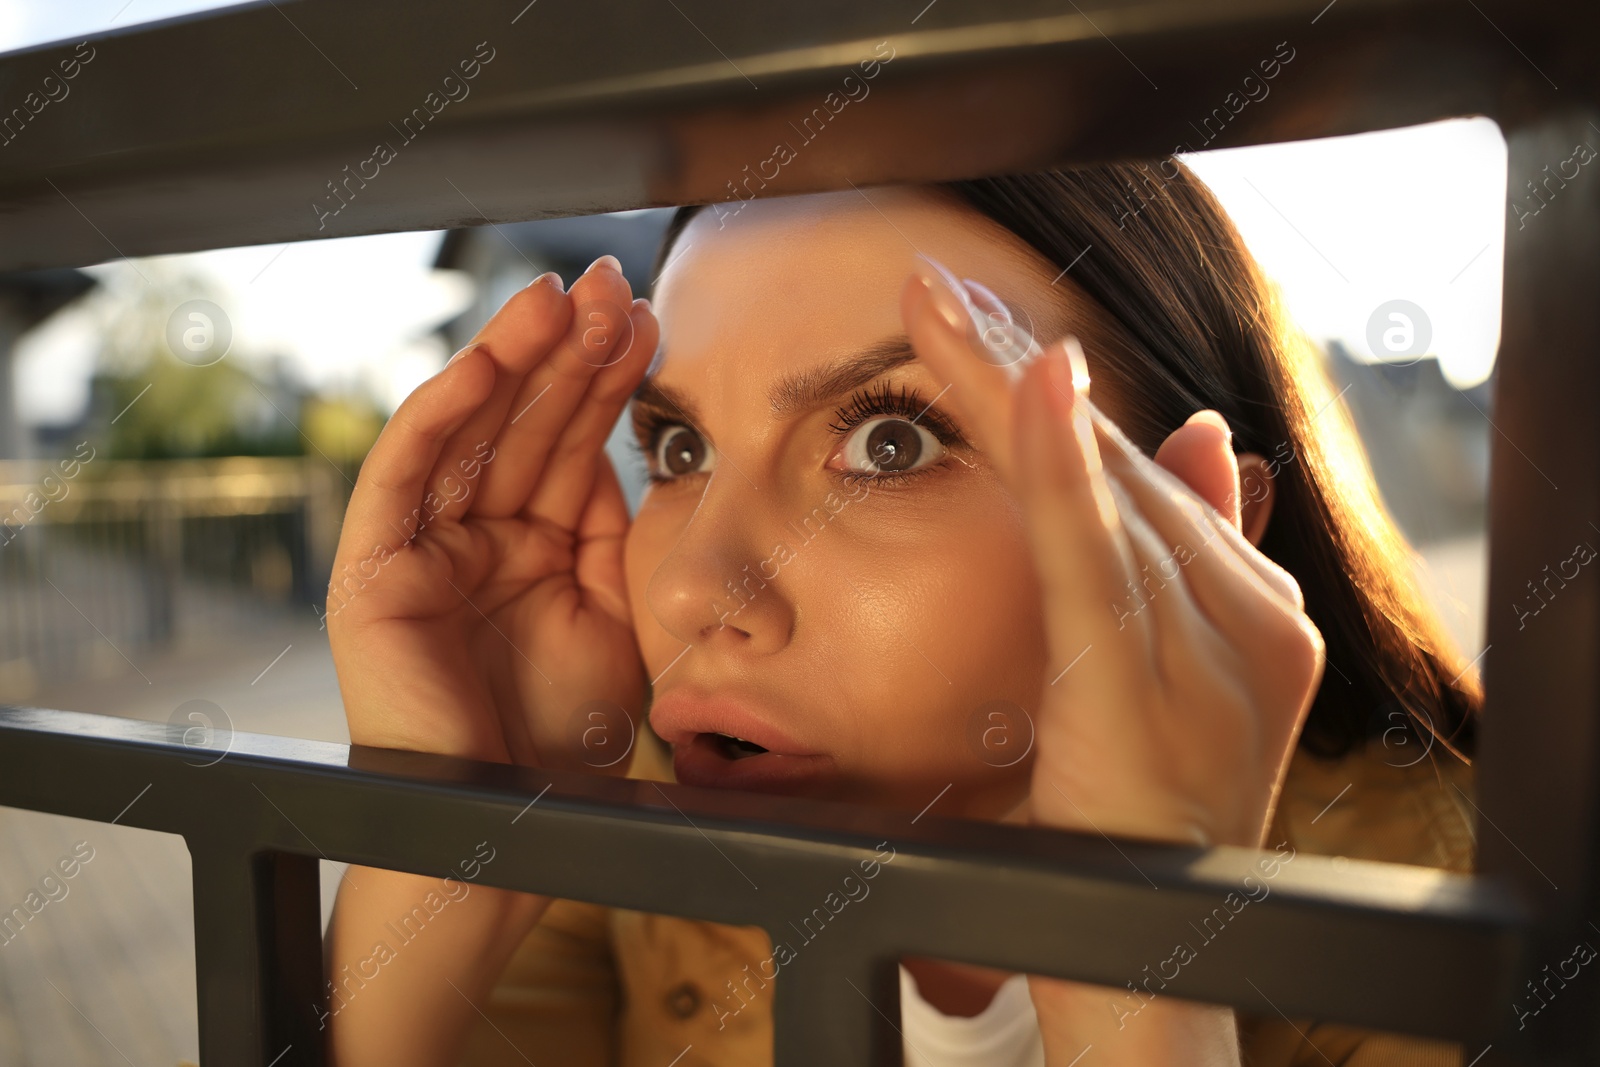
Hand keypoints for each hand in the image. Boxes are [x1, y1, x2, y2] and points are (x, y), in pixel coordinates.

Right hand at [327, 257, 656, 770]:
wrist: (516, 822)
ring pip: (467, 432)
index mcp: (528, 547)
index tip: (647, 318)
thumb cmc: (564, 734)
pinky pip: (405, 476)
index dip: (604, 379)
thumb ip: (605, 527)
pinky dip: (443, 414)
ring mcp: (421, 550)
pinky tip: (489, 358)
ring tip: (561, 296)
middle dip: (566, 350)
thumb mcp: (608, 610)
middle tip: (609, 282)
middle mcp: (472, 537)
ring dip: (513, 359)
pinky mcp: (374, 572)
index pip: (568, 443)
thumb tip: (620, 440)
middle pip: (522, 423)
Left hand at [902, 256, 1322, 1064]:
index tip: (978, 322)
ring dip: (1012, 382)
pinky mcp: (1150, 675)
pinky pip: (1091, 546)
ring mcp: (1214, 643)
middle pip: (1112, 461)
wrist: (1139, 949)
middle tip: (934, 286)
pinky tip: (1033, 374)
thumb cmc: (1132, 819)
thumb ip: (1183, 561)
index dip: (1051, 394)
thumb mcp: (1156, 680)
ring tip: (940, 304)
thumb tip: (1207, 438)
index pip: (1135, 473)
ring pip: (1095, 483)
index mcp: (1253, 605)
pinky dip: (1060, 457)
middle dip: (1015, 368)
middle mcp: (1250, 610)